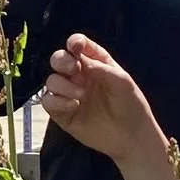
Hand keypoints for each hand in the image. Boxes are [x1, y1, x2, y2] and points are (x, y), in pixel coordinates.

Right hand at [41, 34, 165, 166]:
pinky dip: (57, 102)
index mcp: (94, 63)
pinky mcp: (62, 113)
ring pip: (51, 81)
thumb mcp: (122, 82)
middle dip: (62, 61)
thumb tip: (80, 59)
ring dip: (63, 85)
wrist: (131, 137)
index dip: (74, 43)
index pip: (78, 46)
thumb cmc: (131, 105)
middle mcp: (79, 76)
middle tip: (74, 69)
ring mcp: (69, 94)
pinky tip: (74, 106)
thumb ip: (101, 68)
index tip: (75, 47)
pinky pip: (48, 102)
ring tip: (81, 95)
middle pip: (58, 60)